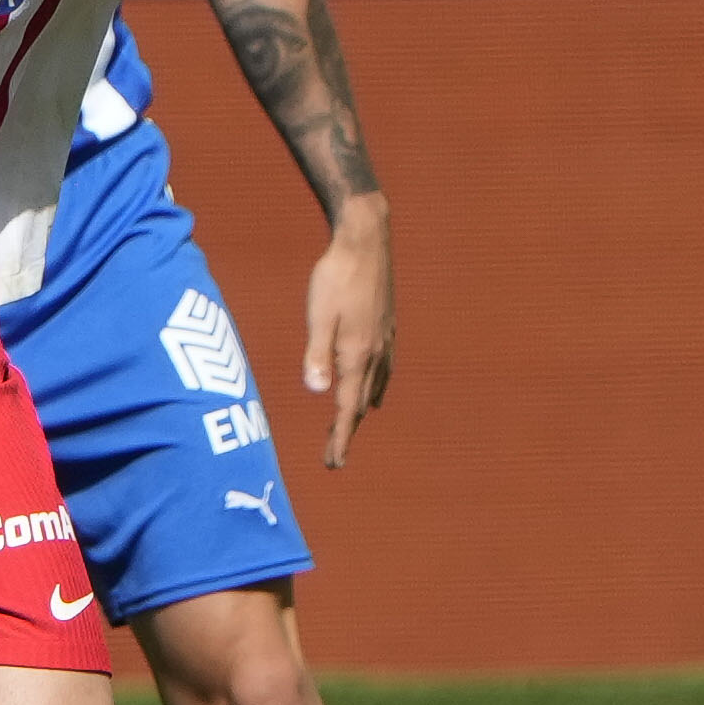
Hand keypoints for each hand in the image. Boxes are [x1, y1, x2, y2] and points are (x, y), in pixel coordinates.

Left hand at [300, 197, 392, 466]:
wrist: (365, 240)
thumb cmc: (335, 277)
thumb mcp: (319, 316)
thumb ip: (317, 355)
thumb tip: (318, 392)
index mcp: (357, 355)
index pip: (347, 409)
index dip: (340, 438)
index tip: (333, 464)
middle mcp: (376, 354)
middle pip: (360, 403)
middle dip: (347, 430)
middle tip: (334, 455)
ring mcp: (385, 340)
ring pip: (374, 388)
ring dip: (360, 411)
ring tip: (349, 428)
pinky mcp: (386, 327)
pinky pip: (384, 370)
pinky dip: (376, 388)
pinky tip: (375, 390)